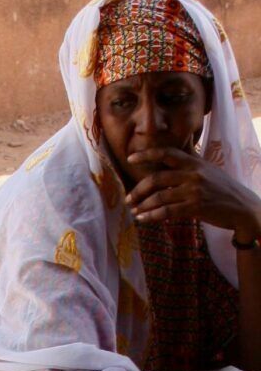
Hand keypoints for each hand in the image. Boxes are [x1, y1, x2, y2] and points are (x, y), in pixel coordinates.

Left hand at [126, 147, 260, 240]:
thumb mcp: (207, 170)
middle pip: (156, 179)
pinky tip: (143, 219)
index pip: (167, 153)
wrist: (243, 207)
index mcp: (194, 163)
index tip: (130, 158)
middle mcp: (193, 174)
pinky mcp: (196, 207)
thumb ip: (189, 163)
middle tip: (128, 199)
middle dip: (138, 190)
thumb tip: (174, 151)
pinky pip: (167, 212)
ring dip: (143, 206)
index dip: (147, 154)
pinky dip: (152, 216)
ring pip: (159, 197)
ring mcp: (195, 190)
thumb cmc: (222, 189)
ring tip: (134, 212)